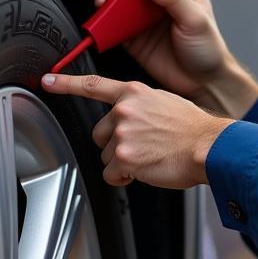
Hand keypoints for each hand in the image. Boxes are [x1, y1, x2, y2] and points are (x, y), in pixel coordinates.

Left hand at [40, 73, 231, 188]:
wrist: (209, 146)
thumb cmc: (194, 129)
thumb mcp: (166, 103)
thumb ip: (141, 107)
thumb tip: (130, 120)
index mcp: (134, 93)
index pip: (94, 86)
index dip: (66, 83)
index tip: (48, 80)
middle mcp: (124, 110)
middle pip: (100, 133)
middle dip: (116, 144)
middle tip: (142, 146)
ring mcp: (123, 133)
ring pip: (107, 156)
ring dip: (124, 162)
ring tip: (150, 156)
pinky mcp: (124, 157)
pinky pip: (112, 175)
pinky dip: (125, 178)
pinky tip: (146, 169)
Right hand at [94, 0, 257, 117]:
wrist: (205, 84)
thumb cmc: (209, 50)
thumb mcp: (196, 19)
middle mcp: (159, 4)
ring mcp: (145, 23)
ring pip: (120, 5)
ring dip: (108, 3)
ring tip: (102, 5)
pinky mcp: (135, 41)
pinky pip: (115, 29)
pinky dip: (106, 25)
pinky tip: (102, 24)